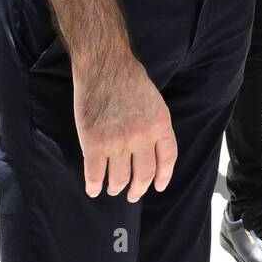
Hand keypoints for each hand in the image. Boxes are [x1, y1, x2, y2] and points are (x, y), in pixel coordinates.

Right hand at [72, 54, 177, 201]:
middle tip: (133, 195)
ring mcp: (118, 141)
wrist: (104, 66)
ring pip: (120, 177)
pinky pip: (95, 173)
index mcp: (160, 125)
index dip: (164, 177)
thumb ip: (156, 126)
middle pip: (144, 174)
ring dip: (117, 187)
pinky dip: (94, 185)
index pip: (167, 159)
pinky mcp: (94, 143)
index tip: (158, 186)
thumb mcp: (155, 102)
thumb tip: (153, 152)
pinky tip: (93, 189)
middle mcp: (142, 137)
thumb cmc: (129, 80)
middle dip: (139, 189)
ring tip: (114, 189)